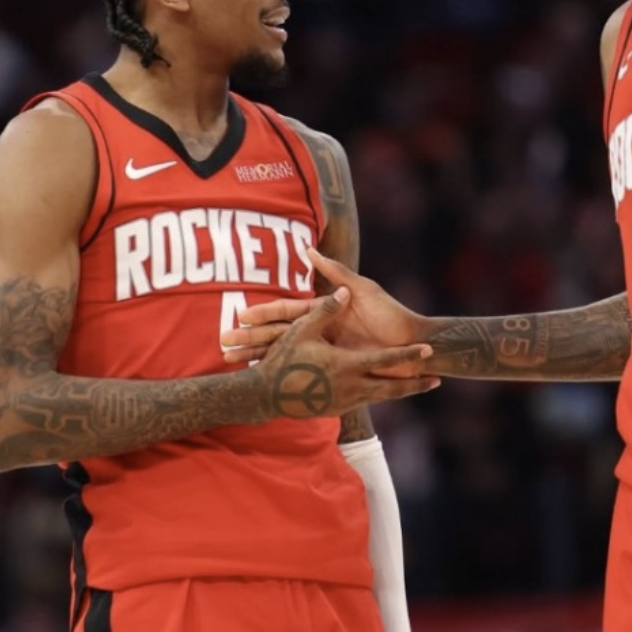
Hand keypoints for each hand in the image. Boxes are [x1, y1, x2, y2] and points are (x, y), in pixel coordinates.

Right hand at [222, 249, 426, 364]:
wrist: (405, 344)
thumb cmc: (387, 315)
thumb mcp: (362, 290)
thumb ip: (336, 272)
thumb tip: (312, 250)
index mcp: (327, 316)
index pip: (289, 312)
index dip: (265, 313)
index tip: (238, 314)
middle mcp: (323, 336)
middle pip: (279, 337)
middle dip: (251, 342)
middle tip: (226, 348)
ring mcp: (324, 356)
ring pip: (283, 356)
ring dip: (256, 358)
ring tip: (231, 361)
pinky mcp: (328, 375)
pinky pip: (297, 373)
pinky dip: (276, 376)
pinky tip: (257, 381)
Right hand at [252, 286, 437, 418]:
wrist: (265, 397)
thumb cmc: (284, 360)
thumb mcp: (302, 331)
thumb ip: (325, 311)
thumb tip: (342, 292)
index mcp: (347, 366)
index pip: (386, 360)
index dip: (409, 355)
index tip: (428, 350)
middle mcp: (352, 387)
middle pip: (392, 388)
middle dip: (414, 384)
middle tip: (437, 379)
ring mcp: (346, 402)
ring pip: (380, 397)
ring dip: (399, 391)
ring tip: (418, 386)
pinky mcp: (338, 410)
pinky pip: (364, 402)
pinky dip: (376, 396)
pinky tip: (381, 392)